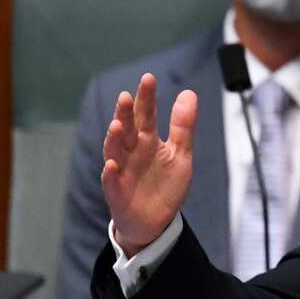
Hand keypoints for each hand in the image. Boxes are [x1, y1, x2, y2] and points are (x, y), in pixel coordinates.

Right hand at [100, 73, 197, 256]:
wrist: (155, 221)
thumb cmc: (165, 185)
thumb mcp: (181, 154)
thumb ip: (183, 126)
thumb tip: (189, 93)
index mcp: (147, 141)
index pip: (146, 115)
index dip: (147, 98)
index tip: (148, 78)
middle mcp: (131, 152)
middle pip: (128, 129)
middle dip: (126, 113)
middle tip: (127, 96)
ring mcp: (122, 171)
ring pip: (114, 152)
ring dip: (114, 139)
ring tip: (117, 124)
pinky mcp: (117, 193)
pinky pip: (111, 183)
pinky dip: (110, 174)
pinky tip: (112, 165)